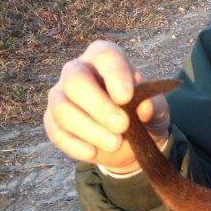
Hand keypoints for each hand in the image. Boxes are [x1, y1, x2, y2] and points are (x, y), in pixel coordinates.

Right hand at [44, 40, 169, 172]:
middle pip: (75, 80)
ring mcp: (61, 96)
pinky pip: (55, 131)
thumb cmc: (143, 113)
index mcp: (105, 59)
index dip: (115, 75)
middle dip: (98, 105)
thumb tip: (144, 108)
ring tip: (115, 143)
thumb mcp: (156, 109)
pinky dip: (74, 145)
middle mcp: (78, 71)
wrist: (131, 140)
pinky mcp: (53, 121)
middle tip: (122, 125)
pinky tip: (93, 153)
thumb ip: (153, 106)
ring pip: (62, 107)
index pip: (106, 57)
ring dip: (88, 128)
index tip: (126, 97)